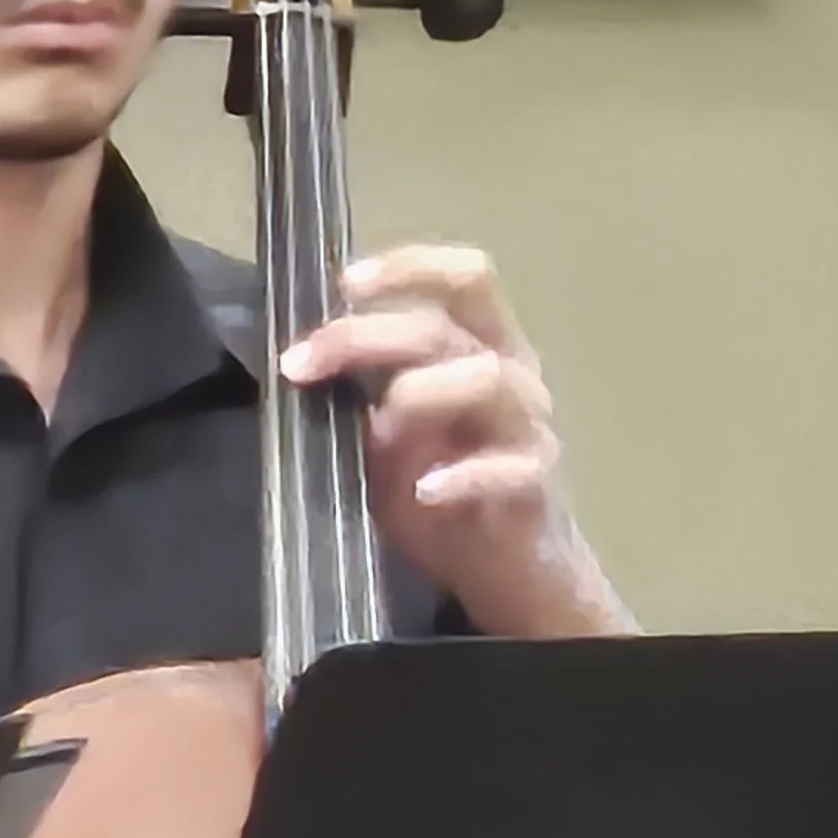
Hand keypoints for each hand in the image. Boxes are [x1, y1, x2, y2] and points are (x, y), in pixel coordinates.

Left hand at [280, 243, 633, 639]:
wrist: (508, 569)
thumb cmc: (442, 490)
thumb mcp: (387, 438)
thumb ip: (360, 398)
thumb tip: (302, 364)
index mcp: (481, 344)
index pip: (463, 278)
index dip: (408, 268)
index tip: (344, 284)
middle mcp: (512, 370)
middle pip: (445, 326)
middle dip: (365, 336)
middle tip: (300, 363)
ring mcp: (530, 425)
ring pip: (487, 377)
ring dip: (418, 392)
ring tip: (376, 427)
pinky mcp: (537, 482)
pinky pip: (508, 467)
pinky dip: (461, 475)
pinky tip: (424, 491)